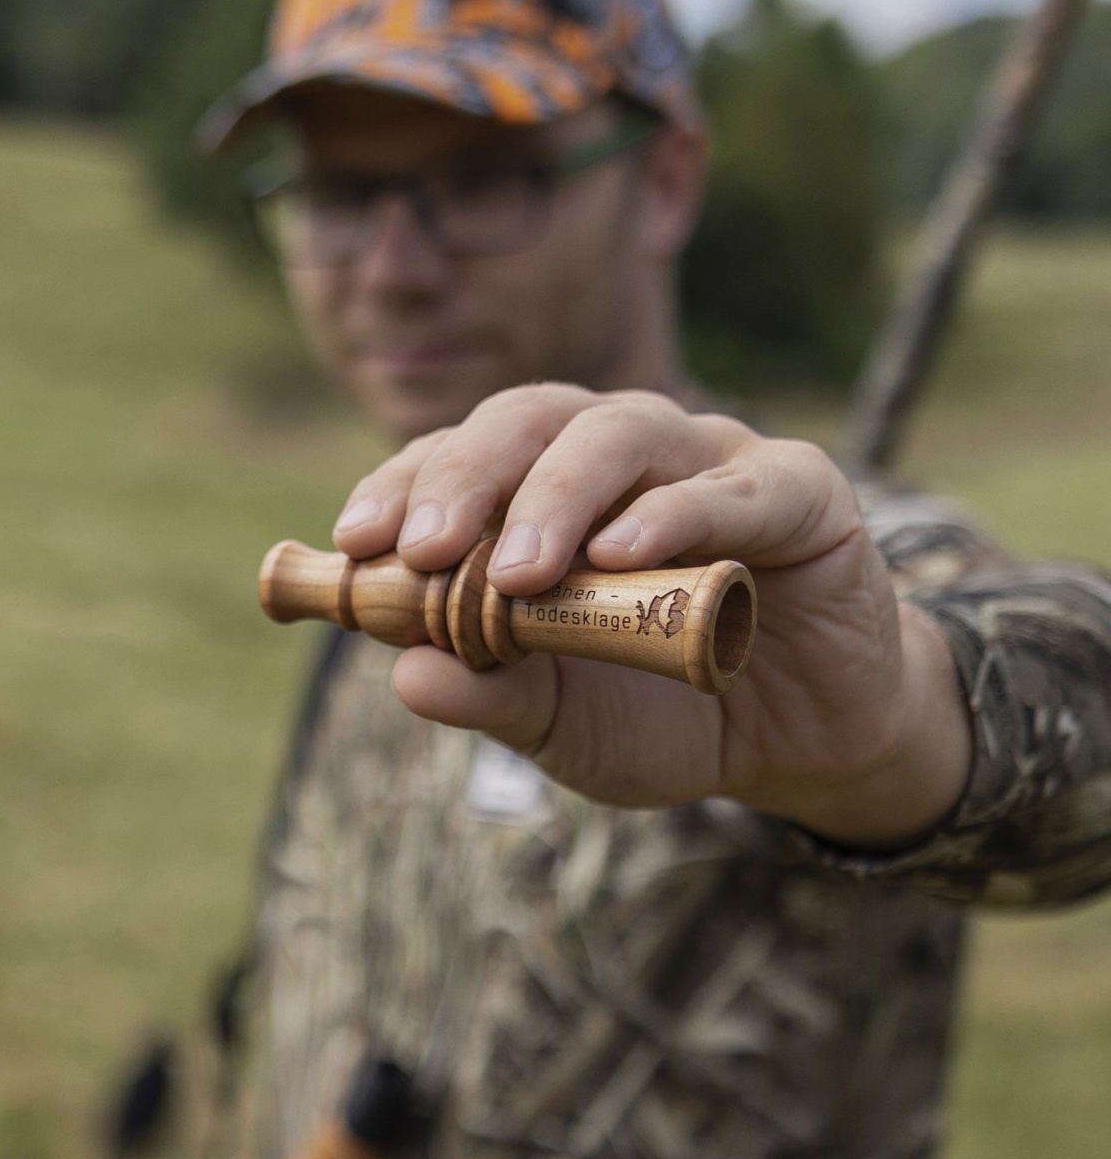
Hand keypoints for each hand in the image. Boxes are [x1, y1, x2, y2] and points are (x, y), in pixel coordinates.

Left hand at [330, 385, 970, 847]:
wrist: (800, 740)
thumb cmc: (664, 713)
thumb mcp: (564, 722)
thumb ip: (492, 693)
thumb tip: (405, 674)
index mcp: (552, 493)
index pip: (465, 456)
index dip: (408, 485)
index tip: (358, 542)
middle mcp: (623, 456)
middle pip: (532, 418)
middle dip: (470, 478)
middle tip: (427, 549)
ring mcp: (710, 461)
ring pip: (622, 431)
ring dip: (559, 494)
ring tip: (520, 573)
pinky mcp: (797, 491)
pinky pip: (734, 486)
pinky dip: (677, 513)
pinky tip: (624, 553)